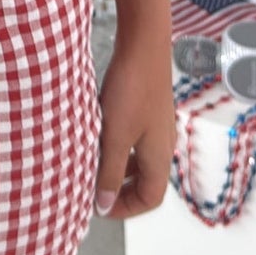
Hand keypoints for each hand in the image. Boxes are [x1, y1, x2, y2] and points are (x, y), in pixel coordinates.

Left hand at [93, 37, 177, 220]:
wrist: (143, 45)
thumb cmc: (132, 89)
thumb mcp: (115, 137)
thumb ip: (110, 172)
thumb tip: (104, 205)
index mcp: (160, 157)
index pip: (150, 199)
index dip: (126, 209)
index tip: (99, 208)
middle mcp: (163, 145)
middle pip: (147, 182)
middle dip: (121, 191)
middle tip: (93, 190)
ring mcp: (157, 126)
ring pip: (140, 161)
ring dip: (118, 169)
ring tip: (92, 165)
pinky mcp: (148, 110)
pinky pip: (136, 141)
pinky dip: (119, 148)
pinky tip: (98, 137)